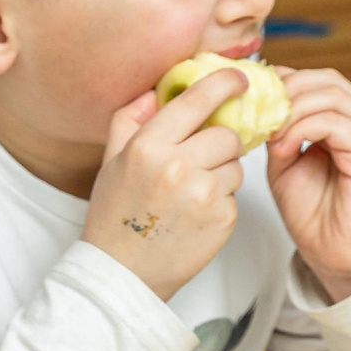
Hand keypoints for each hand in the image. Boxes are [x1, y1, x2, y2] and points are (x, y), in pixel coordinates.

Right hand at [82, 68, 250, 299]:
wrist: (122, 272)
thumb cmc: (114, 213)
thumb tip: (157, 89)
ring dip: (220, 172)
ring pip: (235, 165)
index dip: (224, 83)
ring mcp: (203, 195)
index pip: (197, 100)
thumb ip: (131, 119)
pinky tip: (194, 214)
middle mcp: (177, 167)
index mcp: (147, 147)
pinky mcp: (222, 219)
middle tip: (198, 159)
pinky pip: (235, 195)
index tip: (239, 78)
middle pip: (227, 135)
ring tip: (190, 193)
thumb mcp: (112, 161)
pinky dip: (220, 200)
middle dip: (219, 142)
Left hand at [263, 67, 350, 299]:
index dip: (281, 82)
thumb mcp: (283, 159)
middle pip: (325, 79)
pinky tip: (285, 147)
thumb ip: (276, 128)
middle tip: (257, 115)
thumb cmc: (311, 211)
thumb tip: (258, 101)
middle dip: (284, 91)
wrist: (333, 254)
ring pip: (331, 95)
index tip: (248, 101)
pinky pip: (336, 122)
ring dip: (291, 110)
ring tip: (270, 136)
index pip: (316, 79)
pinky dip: (304, 127)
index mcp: (346, 120)